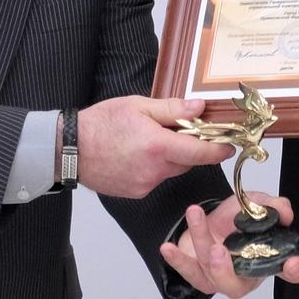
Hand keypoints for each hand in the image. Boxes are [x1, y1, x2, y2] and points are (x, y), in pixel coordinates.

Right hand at [75, 96, 230, 198]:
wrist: (69, 149)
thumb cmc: (100, 124)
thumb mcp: (137, 106)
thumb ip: (172, 109)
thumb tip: (199, 109)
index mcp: (158, 146)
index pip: (200, 152)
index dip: (218, 149)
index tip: (229, 145)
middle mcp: (154, 170)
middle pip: (187, 162)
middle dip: (187, 148)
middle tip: (175, 131)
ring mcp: (145, 184)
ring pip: (170, 171)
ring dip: (168, 158)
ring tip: (146, 142)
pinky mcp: (136, 192)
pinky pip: (155, 179)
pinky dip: (153, 168)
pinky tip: (135, 155)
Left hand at [159, 195, 298, 298]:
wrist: (211, 217)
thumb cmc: (237, 217)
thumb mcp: (257, 202)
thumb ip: (274, 206)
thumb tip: (284, 213)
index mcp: (268, 260)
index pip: (290, 271)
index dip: (295, 270)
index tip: (293, 264)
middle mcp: (245, 275)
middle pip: (237, 287)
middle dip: (224, 272)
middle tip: (218, 251)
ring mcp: (220, 278)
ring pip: (208, 273)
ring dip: (201, 242)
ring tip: (196, 214)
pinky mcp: (198, 275)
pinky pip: (188, 272)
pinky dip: (177, 260)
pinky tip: (168, 248)